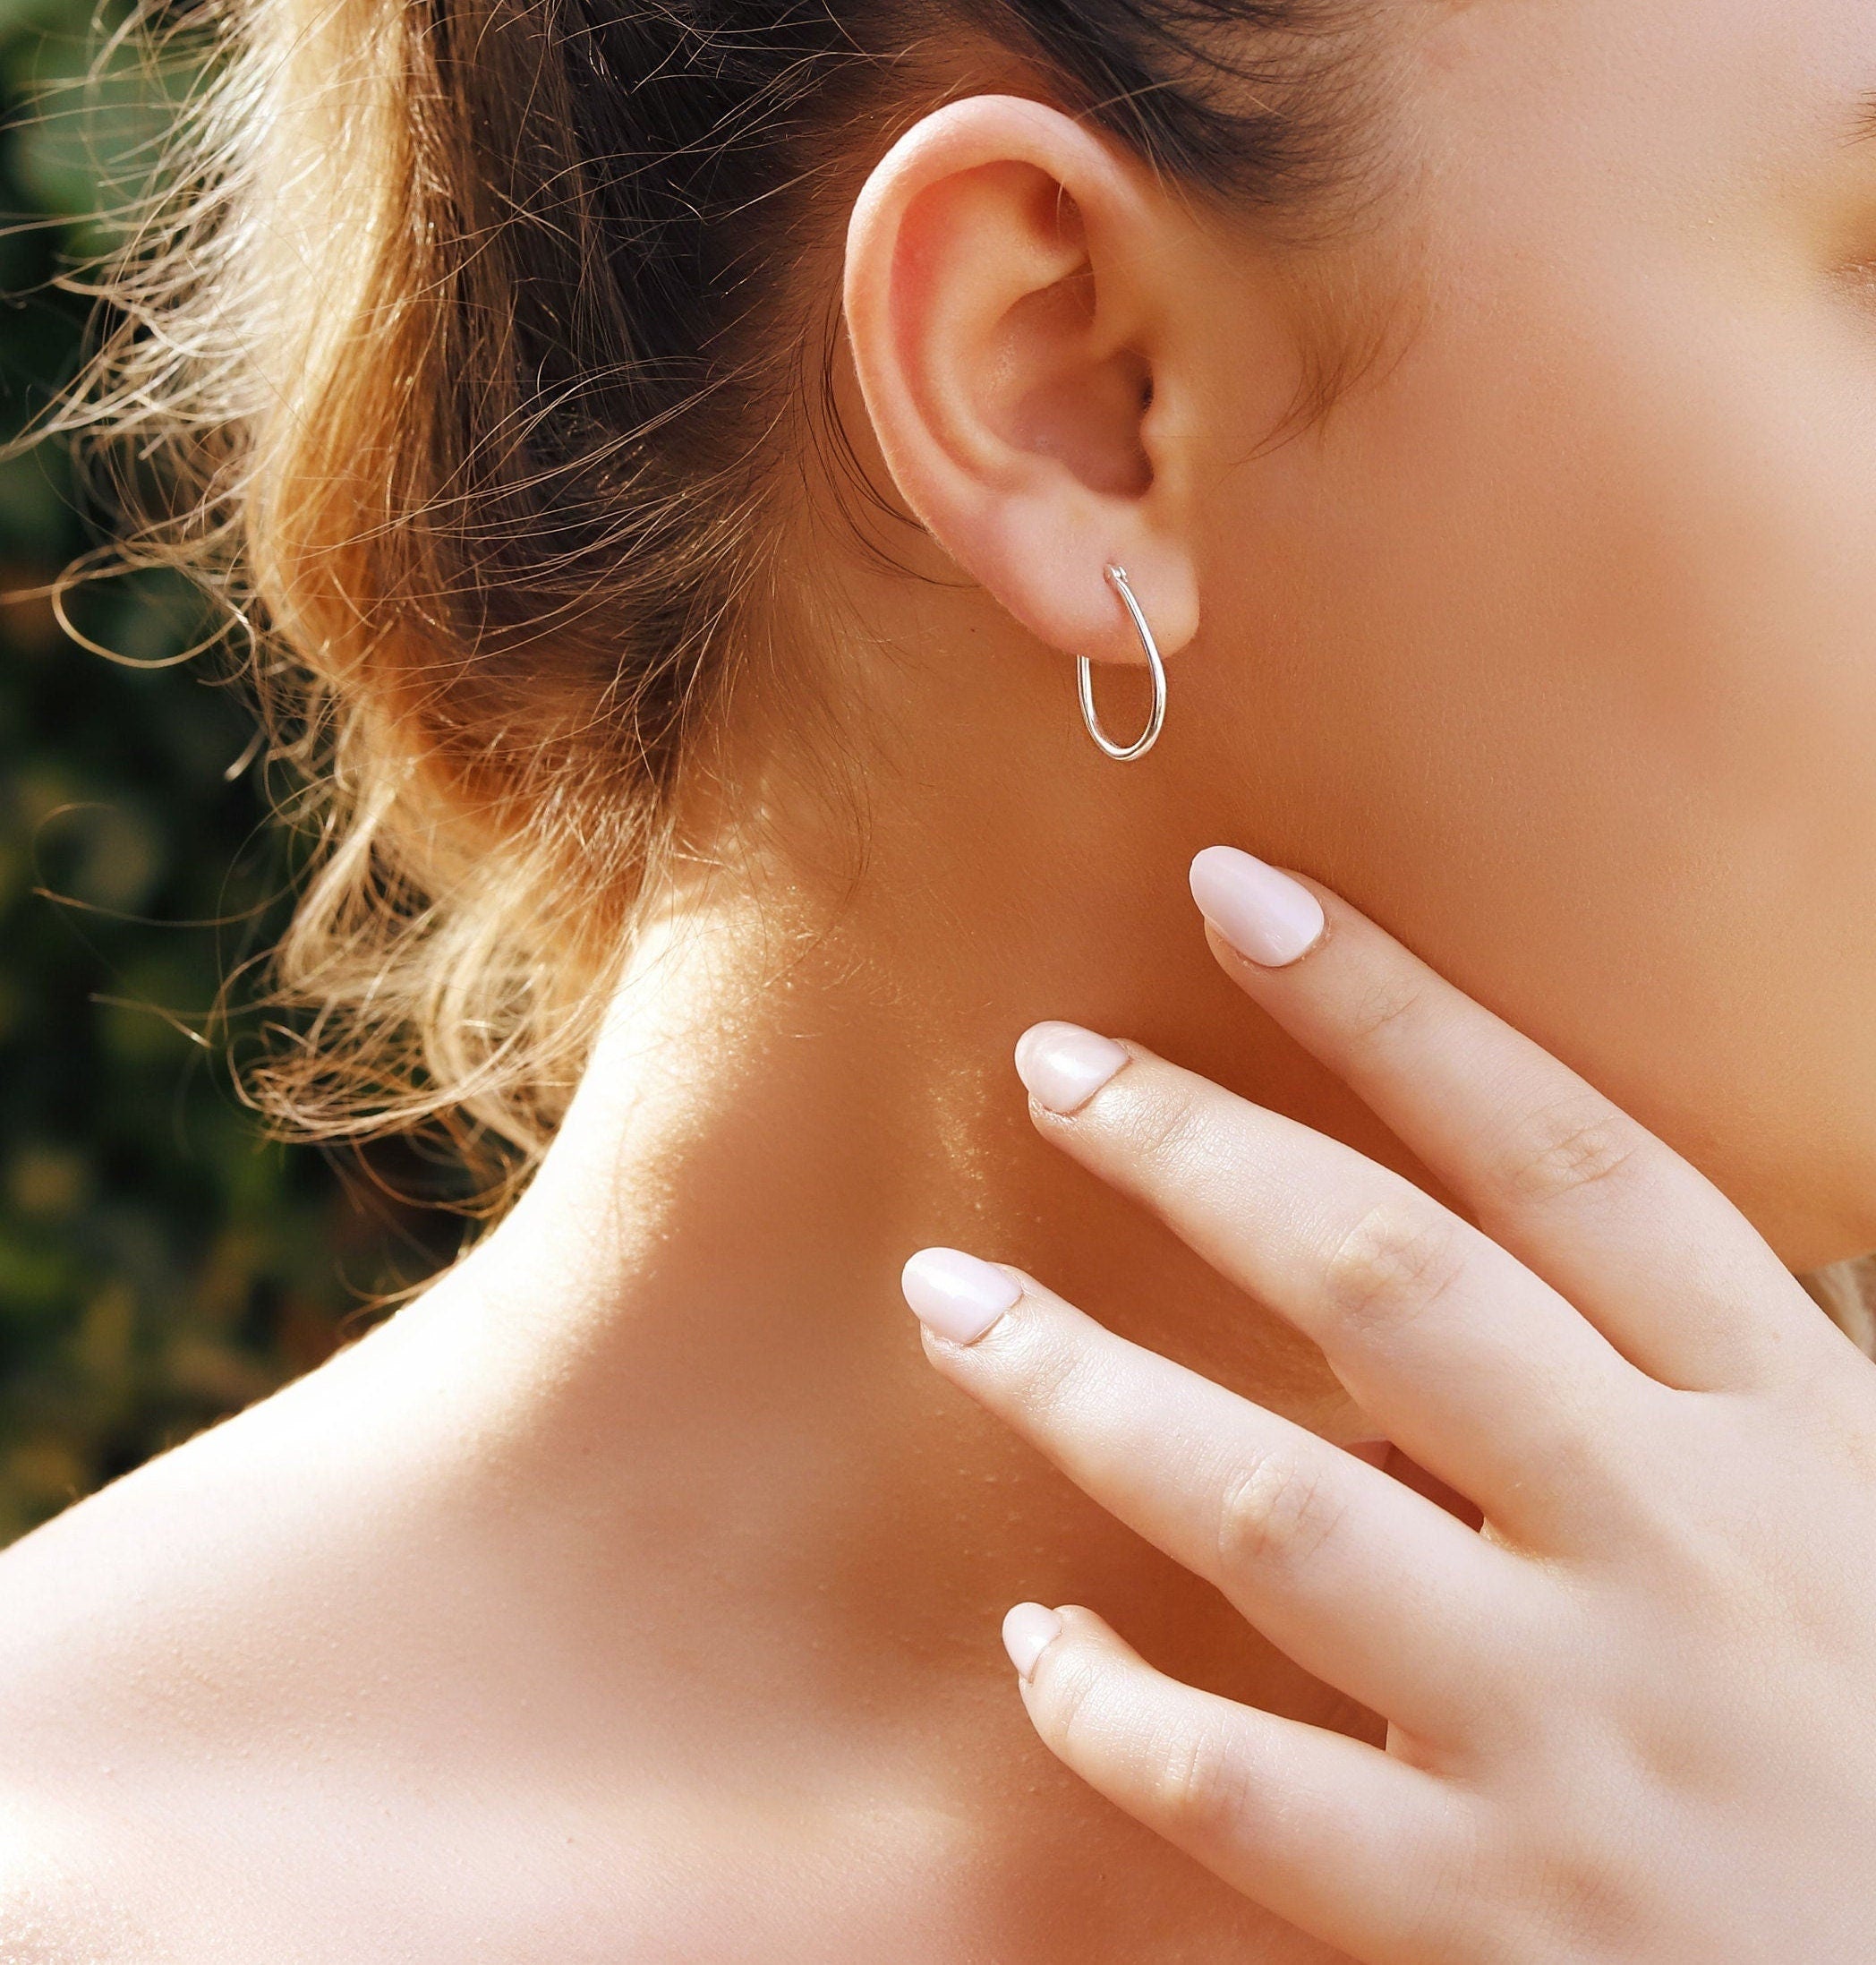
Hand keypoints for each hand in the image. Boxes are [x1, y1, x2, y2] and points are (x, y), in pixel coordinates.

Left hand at [900, 846, 1875, 1964]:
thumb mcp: (1842, 1507)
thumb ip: (1654, 1382)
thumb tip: (1388, 1301)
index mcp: (1781, 1420)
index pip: (1563, 1155)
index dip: (1392, 1006)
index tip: (1239, 892)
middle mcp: (1673, 1544)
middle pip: (1390, 1284)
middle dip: (1198, 1152)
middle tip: (1051, 1067)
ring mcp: (1576, 1737)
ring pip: (1277, 1511)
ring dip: (1084, 1387)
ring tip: (951, 1299)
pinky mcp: (1493, 1920)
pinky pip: (1247, 1794)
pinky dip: (1114, 1707)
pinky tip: (1041, 1640)